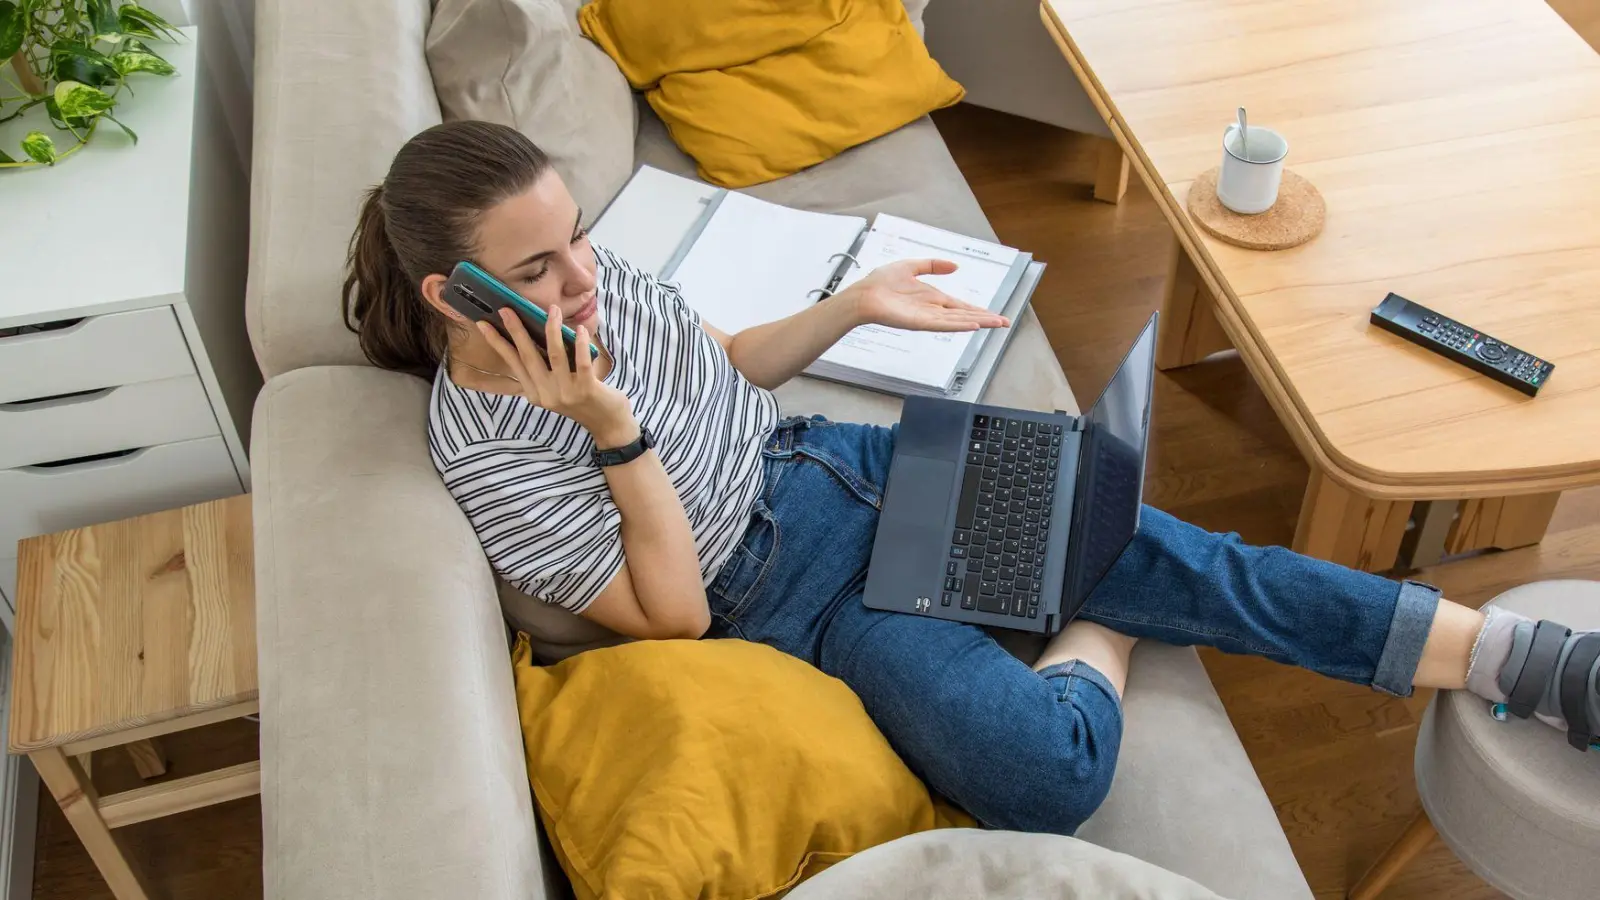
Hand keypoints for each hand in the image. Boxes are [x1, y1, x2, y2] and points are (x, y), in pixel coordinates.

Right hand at [478, 307, 636, 444]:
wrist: (608, 425)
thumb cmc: (583, 399)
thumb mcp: (557, 387)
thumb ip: (546, 368)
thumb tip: (536, 332)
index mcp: (534, 393)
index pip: (513, 363)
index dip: (498, 343)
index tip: (483, 324)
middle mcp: (546, 394)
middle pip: (527, 356)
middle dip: (516, 330)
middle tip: (506, 309)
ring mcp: (566, 393)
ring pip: (554, 355)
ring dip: (552, 330)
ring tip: (553, 309)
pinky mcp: (586, 390)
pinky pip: (581, 362)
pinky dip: (580, 343)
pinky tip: (580, 329)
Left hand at [840, 259, 1010, 332]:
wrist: (863, 294)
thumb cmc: (881, 283)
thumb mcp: (911, 266)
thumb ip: (932, 266)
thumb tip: (955, 266)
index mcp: (933, 298)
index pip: (961, 307)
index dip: (979, 310)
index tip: (996, 315)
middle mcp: (933, 310)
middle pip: (965, 316)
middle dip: (986, 319)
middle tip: (1005, 323)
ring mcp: (927, 318)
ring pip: (958, 321)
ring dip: (979, 322)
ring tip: (997, 324)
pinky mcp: (919, 322)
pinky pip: (943, 324)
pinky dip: (959, 325)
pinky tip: (973, 325)